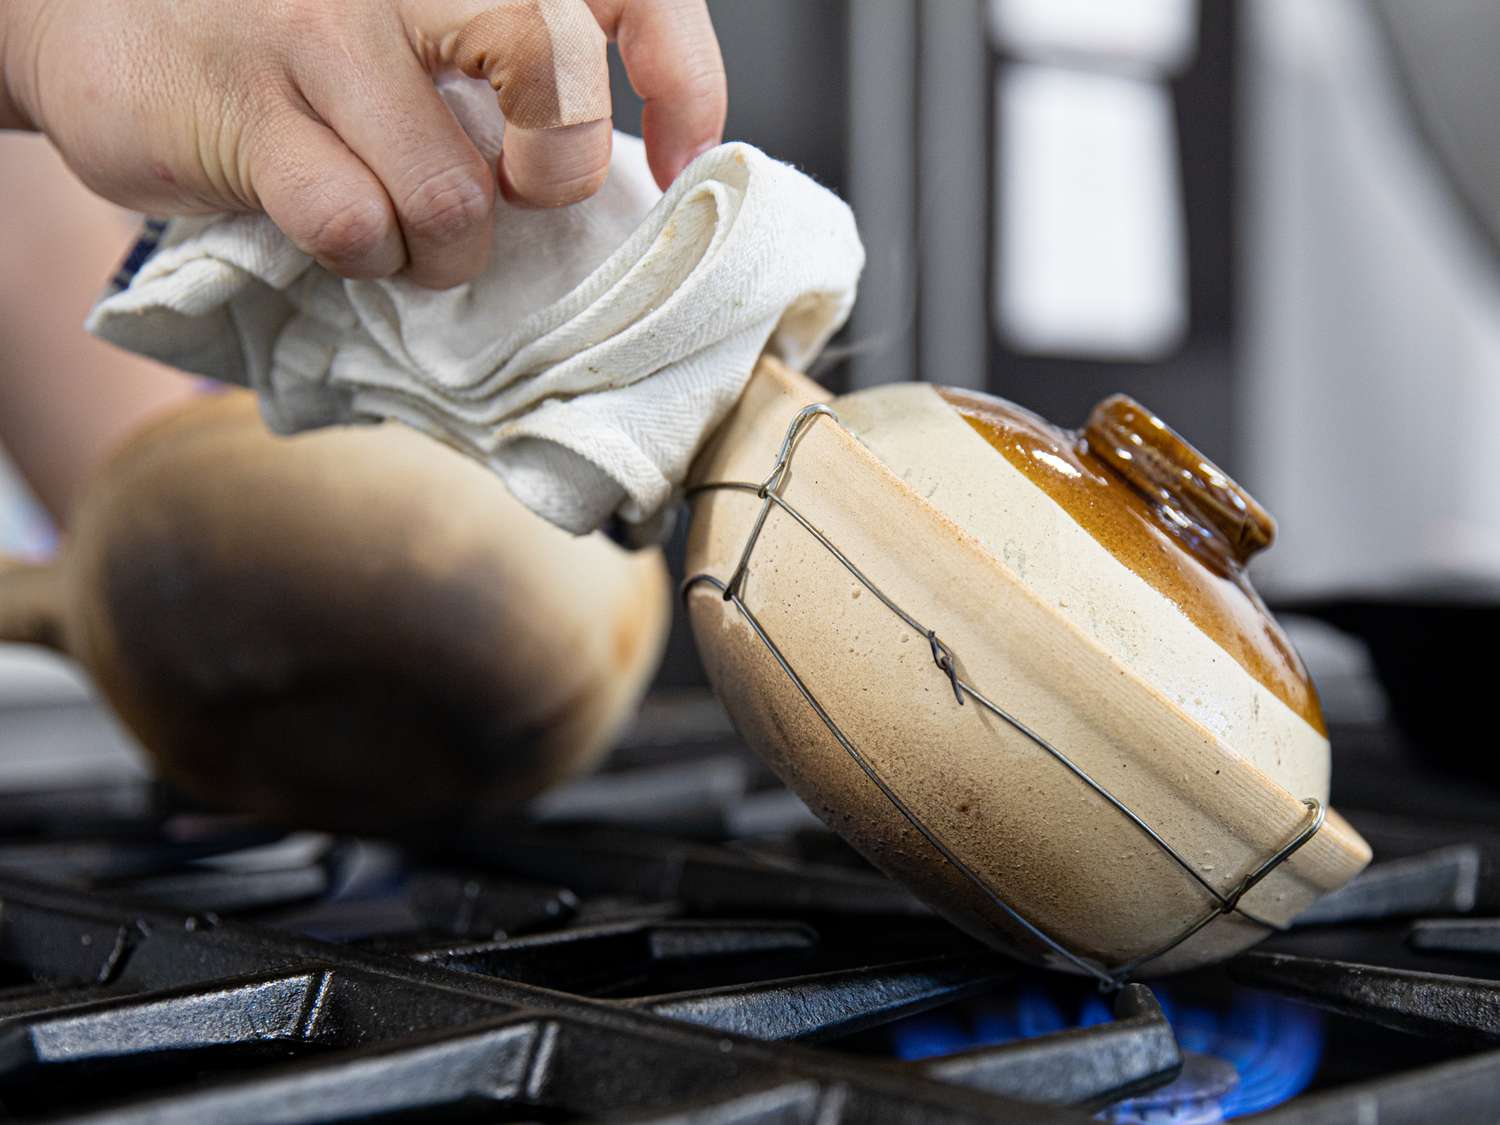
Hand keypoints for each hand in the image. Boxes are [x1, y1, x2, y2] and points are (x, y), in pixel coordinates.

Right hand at [0, 0, 725, 288]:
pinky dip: (362, 257)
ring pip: (455, 195)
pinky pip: (356, 227)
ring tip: (405, 229)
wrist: (97, 12)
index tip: (676, 155)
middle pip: (558, 77)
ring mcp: (321, 30)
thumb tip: (638, 155)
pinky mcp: (248, 111)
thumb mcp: (414, 15)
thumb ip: (515, 57)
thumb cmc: (293, 36)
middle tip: (515, 192)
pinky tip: (336, 229)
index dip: (682, 77)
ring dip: (443, 250)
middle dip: (556, 174)